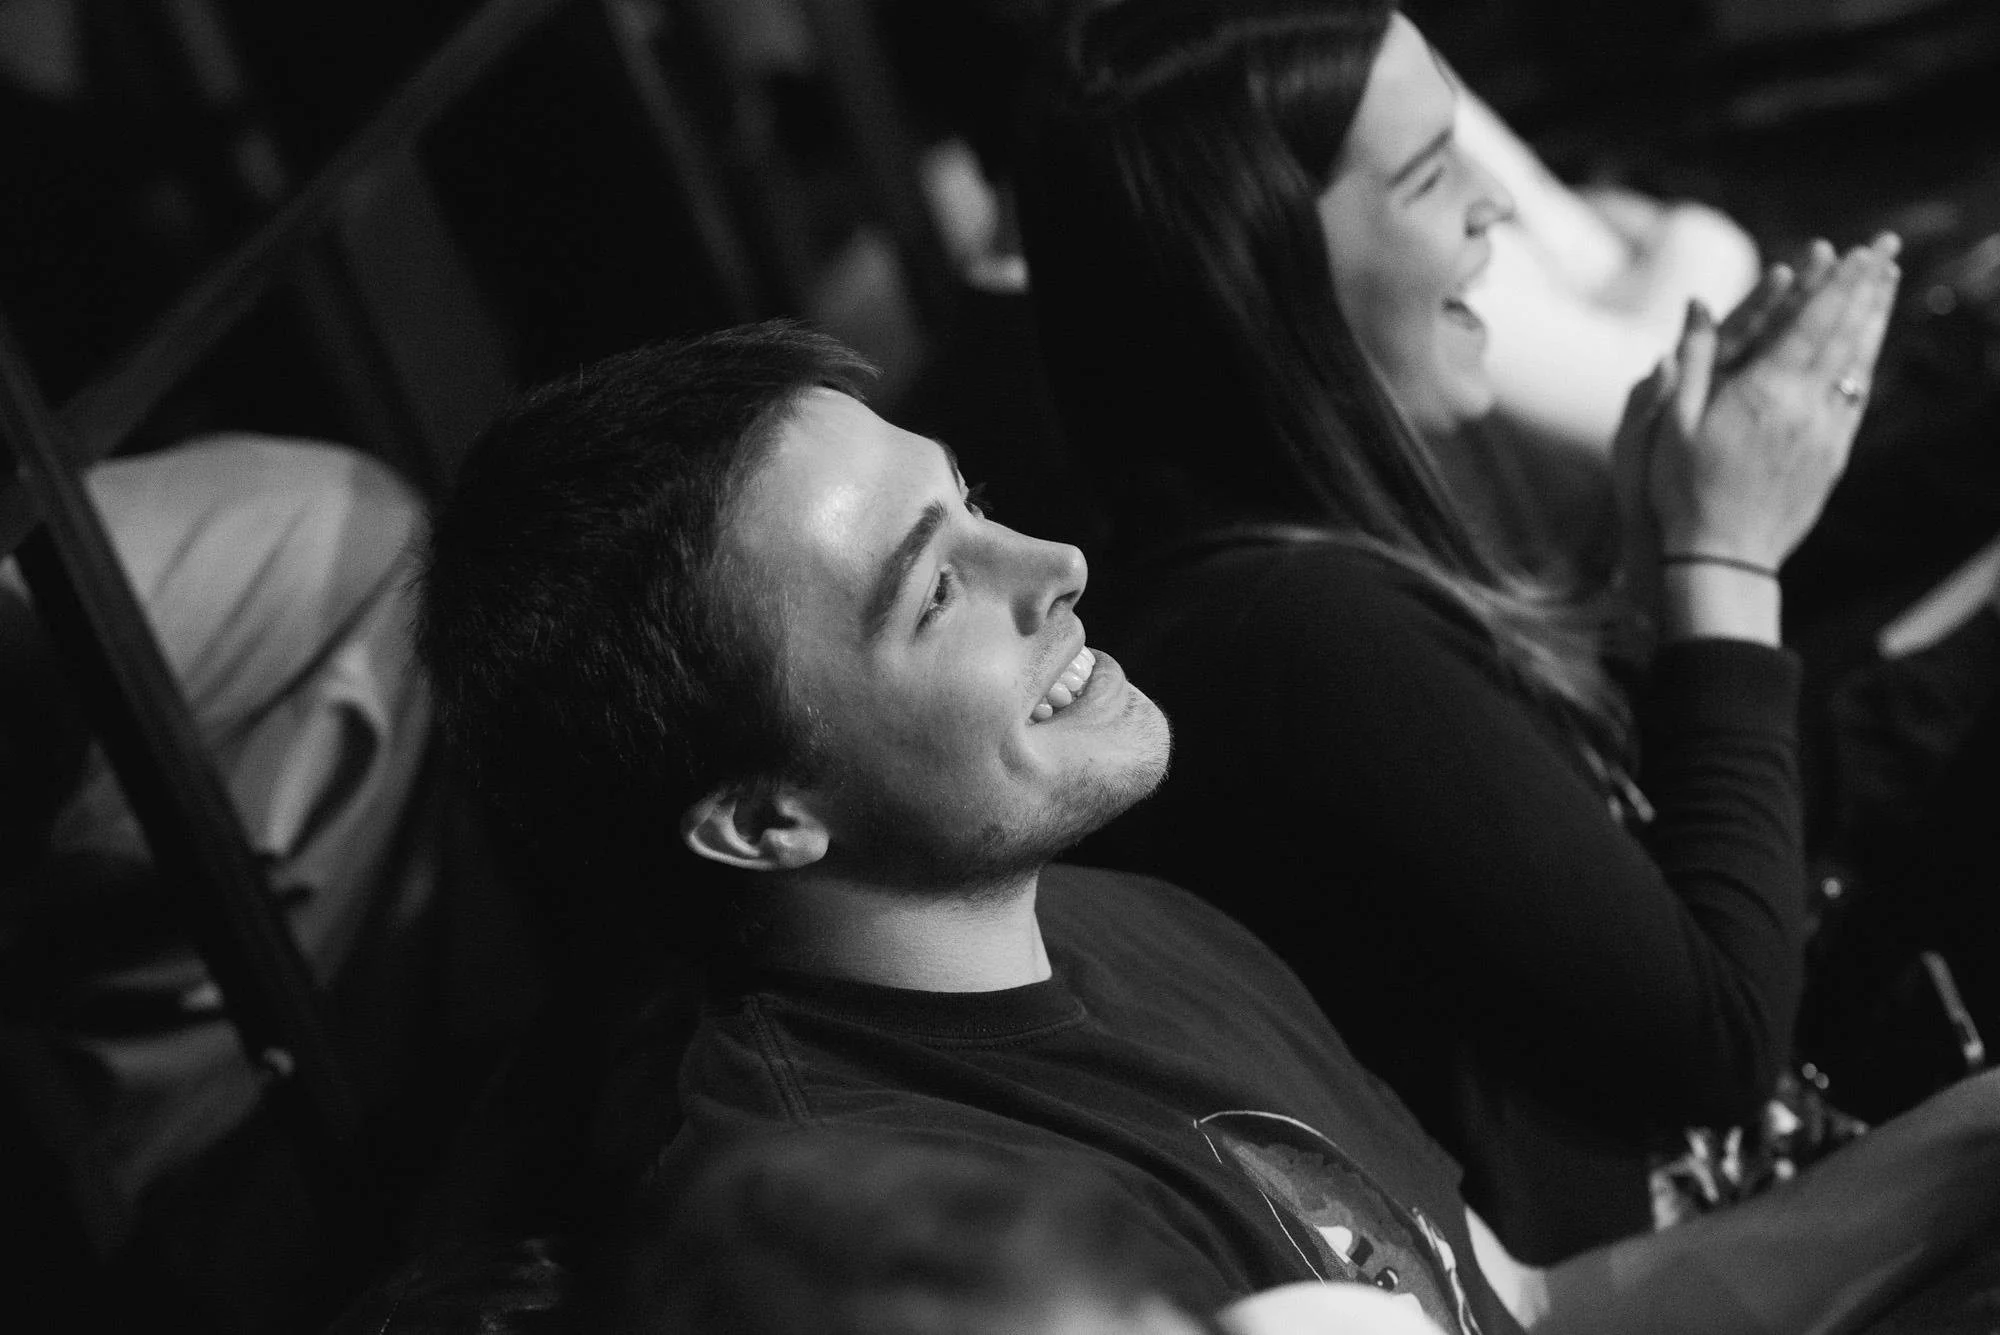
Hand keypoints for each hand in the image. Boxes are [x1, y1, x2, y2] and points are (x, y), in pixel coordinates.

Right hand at [1647, 232, 1900, 569]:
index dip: (1836, 283)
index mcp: (1762, 393)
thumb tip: (1699, 304)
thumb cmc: (1682, 489)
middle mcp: (1803, 407)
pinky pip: (1856, 398)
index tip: (1856, 250)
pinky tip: (1869, 346)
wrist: (1723, 554)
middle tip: (1885, 248)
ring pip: (1858, 362)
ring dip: (1874, 317)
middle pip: (1844, 334)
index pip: (1811, 323)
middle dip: (1866, 287)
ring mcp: (1824, 432)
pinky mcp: (1832, 456)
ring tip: (1887, 281)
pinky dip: (1866, 362)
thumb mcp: (1670, 423)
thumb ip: (1692, 360)